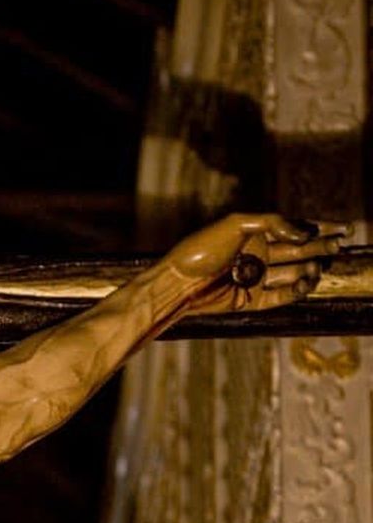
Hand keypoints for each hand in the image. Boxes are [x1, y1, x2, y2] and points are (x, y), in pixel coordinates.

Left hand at [166, 213, 348, 315]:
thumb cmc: (202, 249)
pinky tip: (306, 280)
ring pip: (294, 273)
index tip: (343, 228)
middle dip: (321, 247)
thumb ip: (273, 222)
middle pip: (299, 251)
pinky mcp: (252, 300)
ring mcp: (256, 278)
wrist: (178, 281)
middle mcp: (258, 255)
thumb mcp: (236, 224)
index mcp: (255, 234)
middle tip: (338, 245)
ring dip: (310, 268)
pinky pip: (282, 296)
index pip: (294, 230)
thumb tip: (304, 233)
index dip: (320, 228)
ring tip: (317, 264)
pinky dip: (297, 289)